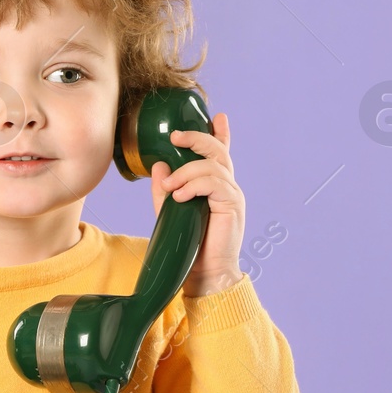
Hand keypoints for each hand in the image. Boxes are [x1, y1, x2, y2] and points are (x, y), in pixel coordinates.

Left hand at [150, 112, 245, 296]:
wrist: (206, 275)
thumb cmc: (190, 247)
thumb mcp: (171, 213)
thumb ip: (166, 190)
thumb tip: (159, 166)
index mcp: (216, 187)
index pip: (222, 154)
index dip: (221, 134)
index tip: (217, 116)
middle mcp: (227, 188)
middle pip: (218, 151)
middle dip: (197, 139)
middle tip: (175, 138)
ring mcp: (232, 196)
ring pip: (213, 166)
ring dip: (187, 172)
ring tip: (171, 188)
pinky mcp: (232, 206)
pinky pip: (215, 183)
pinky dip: (195, 185)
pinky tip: (180, 197)